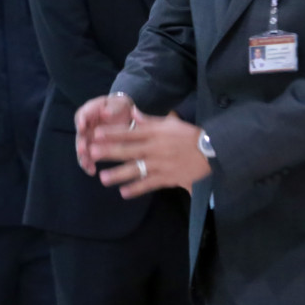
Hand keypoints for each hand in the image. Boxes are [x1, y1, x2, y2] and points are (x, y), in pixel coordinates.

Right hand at [75, 93, 134, 175]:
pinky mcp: (94, 148)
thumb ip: (112, 108)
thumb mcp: (118, 103)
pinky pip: (89, 157)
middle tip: (82, 149)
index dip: (81, 121)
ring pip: (82, 149)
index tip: (82, 126)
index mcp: (89, 111)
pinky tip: (92, 171)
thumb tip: (105, 113)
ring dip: (83, 157)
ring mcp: (88, 138)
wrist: (125, 115)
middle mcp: (85, 125)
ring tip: (86, 164)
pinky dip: (89, 164)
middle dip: (80, 143)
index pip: (82, 115)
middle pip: (80, 135)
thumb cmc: (119, 107)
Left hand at [90, 109, 211, 197]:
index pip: (130, 132)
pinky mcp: (168, 178)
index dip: (113, 133)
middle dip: (109, 152)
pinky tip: (124, 193)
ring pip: (136, 169)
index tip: (97, 134)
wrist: (212, 152)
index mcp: (155, 133)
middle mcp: (155, 148)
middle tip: (92, 154)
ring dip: (119, 174)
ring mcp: (161, 164)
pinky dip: (137, 189)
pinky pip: (150, 184)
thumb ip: (149, 120)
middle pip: (129, 150)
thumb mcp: (170, 123)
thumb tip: (132, 112)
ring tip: (103, 178)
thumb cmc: (189, 135)